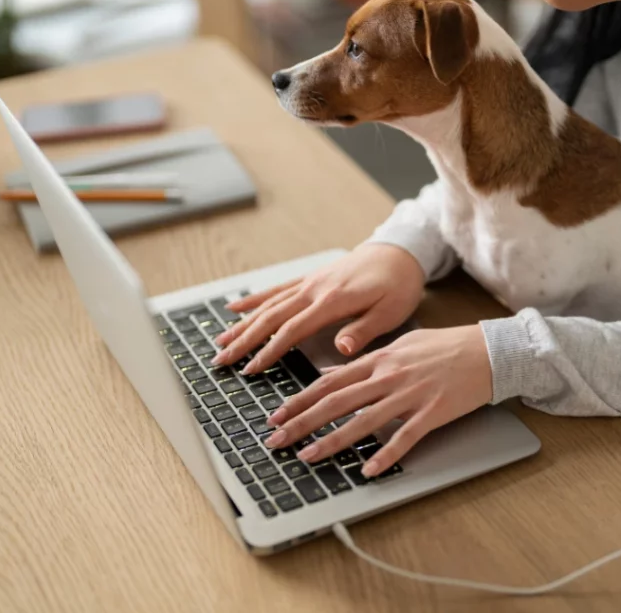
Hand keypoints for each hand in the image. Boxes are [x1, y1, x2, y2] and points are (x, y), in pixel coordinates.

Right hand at [212, 244, 425, 372]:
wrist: (401, 251)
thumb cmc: (399, 285)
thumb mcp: (391, 312)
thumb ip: (364, 330)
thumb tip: (342, 348)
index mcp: (333, 301)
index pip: (292, 330)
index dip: (268, 351)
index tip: (250, 369)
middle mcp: (315, 289)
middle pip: (271, 317)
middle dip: (244, 340)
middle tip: (221, 360)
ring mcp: (310, 282)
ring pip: (268, 304)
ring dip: (243, 324)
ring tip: (220, 341)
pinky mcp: (311, 278)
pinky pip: (277, 290)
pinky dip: (254, 299)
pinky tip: (234, 307)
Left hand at [263, 325, 493, 475]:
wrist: (487, 350)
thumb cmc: (445, 347)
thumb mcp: (400, 345)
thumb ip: (367, 361)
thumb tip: (335, 373)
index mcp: (380, 359)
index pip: (329, 381)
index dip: (299, 399)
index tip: (276, 414)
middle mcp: (389, 376)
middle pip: (336, 401)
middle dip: (302, 422)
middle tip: (276, 439)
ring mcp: (410, 395)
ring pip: (362, 421)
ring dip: (332, 441)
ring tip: (308, 457)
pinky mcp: (432, 412)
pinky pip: (404, 437)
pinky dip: (384, 454)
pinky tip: (367, 470)